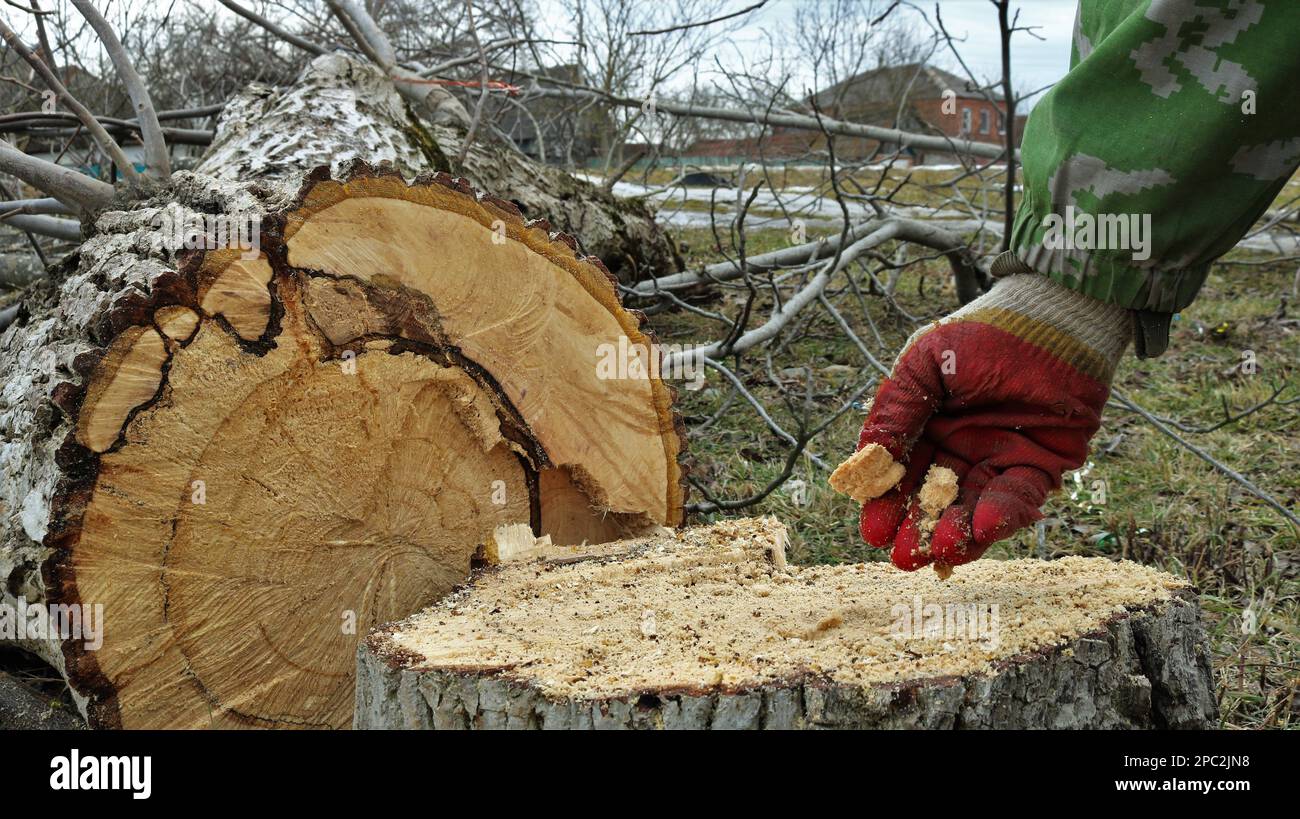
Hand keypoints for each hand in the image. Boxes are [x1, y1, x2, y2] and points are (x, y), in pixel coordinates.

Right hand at [854, 274, 1130, 570]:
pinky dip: (1000, 516)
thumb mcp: (923, 365)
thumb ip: (895, 411)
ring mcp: (1000, 460)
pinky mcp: (1041, 466)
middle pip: (935, 501)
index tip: (872, 530)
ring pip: (973, 508)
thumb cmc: (982, 331)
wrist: (1053, 317)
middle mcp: (961, 448)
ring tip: (937, 551)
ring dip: (956, 533)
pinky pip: (1018, 499)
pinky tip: (980, 528)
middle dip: (917, 530)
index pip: (901, 474)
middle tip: (902, 556)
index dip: (886, 504)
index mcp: (928, 426)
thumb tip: (864, 462)